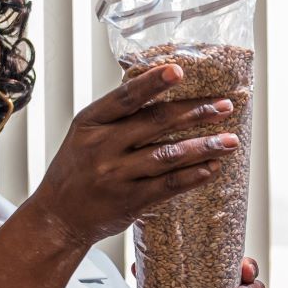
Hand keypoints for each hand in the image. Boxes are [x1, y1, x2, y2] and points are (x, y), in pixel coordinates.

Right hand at [17, 62, 241, 249]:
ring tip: (230, 140)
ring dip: (203, 146)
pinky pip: (167, 186)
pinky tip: (212, 168)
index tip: (179, 70)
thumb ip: (117, 116)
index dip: (152, 83)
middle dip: (195, 112)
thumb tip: (158, 87)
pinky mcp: (129, 201)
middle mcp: (102, 147)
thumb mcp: (85, 134)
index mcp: (90, 123)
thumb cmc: (77, 170)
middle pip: (156, 123)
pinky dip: (192, 176)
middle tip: (225, 105)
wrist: (58, 217)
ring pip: (168, 156)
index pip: (126, 97)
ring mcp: (116, 175)